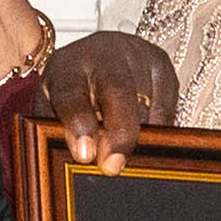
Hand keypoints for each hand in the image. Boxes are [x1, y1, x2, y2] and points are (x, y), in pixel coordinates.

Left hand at [26, 30, 182, 166]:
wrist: (98, 53)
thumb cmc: (73, 89)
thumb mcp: (54, 107)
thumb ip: (60, 132)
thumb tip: (82, 162)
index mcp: (67, 66)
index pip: (72, 93)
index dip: (79, 124)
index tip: (85, 154)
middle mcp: (104, 55)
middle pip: (118, 91)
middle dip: (119, 133)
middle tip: (114, 166)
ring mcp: (137, 57)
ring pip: (146, 105)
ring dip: (138, 139)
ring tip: (124, 155)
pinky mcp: (162, 65)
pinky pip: (166, 109)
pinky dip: (155, 130)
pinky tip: (141, 135)